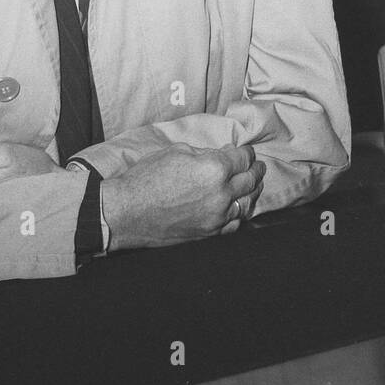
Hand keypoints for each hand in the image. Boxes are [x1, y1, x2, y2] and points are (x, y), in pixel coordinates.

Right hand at [100, 143, 266, 250]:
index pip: (243, 158)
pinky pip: (234, 224)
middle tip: (257, 166)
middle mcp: (221, 194)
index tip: (246, 151)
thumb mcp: (176, 152)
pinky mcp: (209, 233)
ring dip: (252, 191)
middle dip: (255, 170)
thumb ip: (204, 153)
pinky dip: (239, 213)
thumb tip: (221, 155)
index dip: (247, 152)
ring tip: (253, 185)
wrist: (127, 212)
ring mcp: (217, 217)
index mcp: (214, 168)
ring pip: (247, 203)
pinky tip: (238, 207)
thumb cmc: (146, 178)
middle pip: (250, 180)